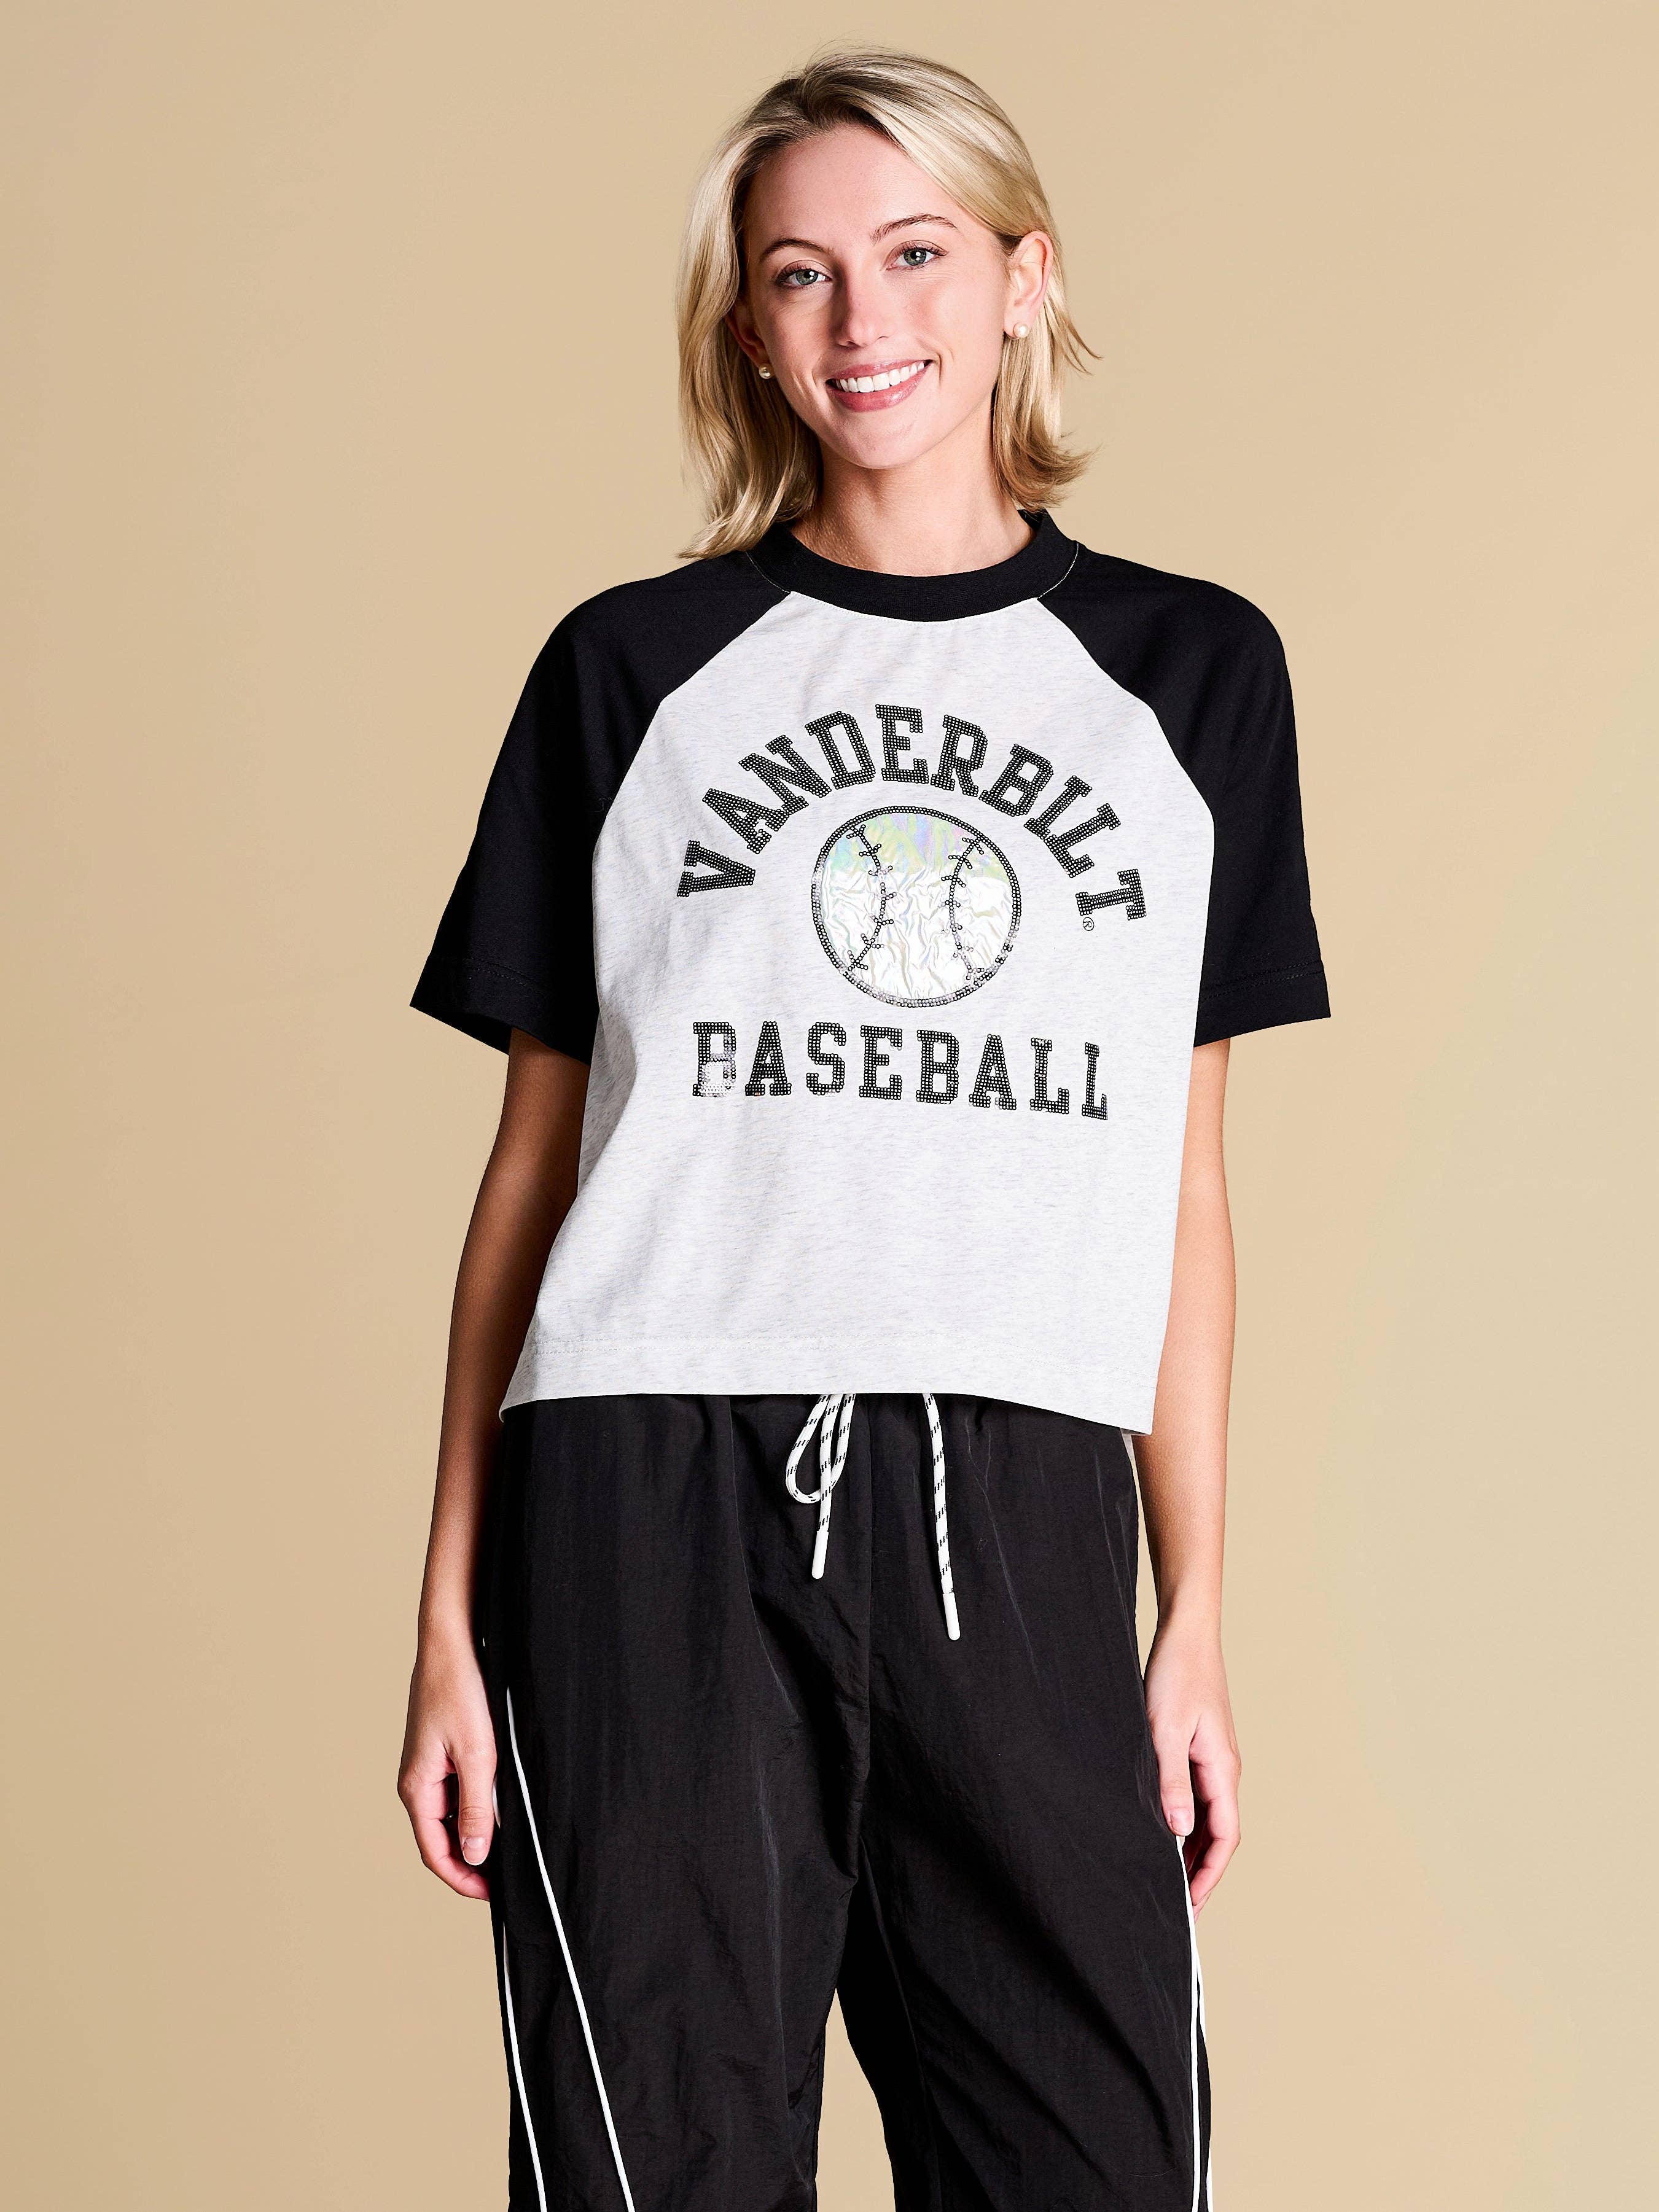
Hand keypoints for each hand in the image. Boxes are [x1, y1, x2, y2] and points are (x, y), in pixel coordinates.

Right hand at [398, 1627, 496, 1900]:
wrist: (452, 1641)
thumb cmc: (460, 1691)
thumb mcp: (477, 1755)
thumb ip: (476, 1808)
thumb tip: (475, 1856)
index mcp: (417, 1788)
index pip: (435, 1853)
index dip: (463, 1879)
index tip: (493, 1894)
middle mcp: (417, 1782)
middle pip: (442, 1839)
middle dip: (471, 1862)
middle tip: (507, 1876)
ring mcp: (429, 1767)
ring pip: (452, 1816)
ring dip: (476, 1833)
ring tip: (511, 1845)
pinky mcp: (442, 1752)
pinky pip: (457, 1791)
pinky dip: (478, 1805)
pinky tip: (502, 1805)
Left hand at [1143, 1621, 1239, 1910]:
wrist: (1185, 1633)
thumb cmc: (1177, 1674)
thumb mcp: (1166, 1730)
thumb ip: (1172, 1782)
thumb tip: (1180, 1832)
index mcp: (1222, 1769)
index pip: (1225, 1837)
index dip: (1208, 1875)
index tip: (1190, 1906)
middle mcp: (1223, 1769)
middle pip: (1218, 1834)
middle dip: (1200, 1871)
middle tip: (1175, 1904)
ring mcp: (1212, 1759)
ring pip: (1207, 1817)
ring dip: (1191, 1847)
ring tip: (1166, 1877)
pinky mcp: (1198, 1748)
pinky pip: (1195, 1795)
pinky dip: (1183, 1820)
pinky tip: (1162, 1830)